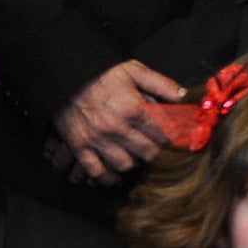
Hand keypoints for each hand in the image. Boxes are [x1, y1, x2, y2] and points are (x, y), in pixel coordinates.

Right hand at [50, 60, 188, 182]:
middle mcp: (116, 128)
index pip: (163, 134)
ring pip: (126, 165)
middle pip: (148, 153)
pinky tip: (116, 176)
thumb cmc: (100, 73)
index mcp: (133, 109)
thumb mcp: (134, 70)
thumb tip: (183, 96)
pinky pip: (96, 171)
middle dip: (156, 150)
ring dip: (134, 162)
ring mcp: (97, 139)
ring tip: (136, 154)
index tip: (175, 138)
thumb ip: (161, 84)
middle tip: (156, 146)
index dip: (173, 137)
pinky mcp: (80, 146)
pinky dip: (107, 177)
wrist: (64, 75)